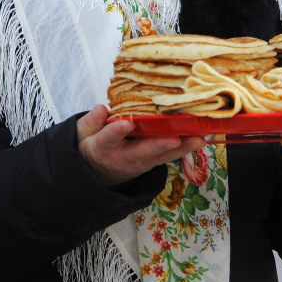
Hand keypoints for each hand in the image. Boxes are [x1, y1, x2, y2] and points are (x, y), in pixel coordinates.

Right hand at [77, 105, 205, 186]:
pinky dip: (185, 148)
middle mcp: (124, 157)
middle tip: (174, 139)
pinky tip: (200, 138)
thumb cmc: (92, 146)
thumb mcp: (82, 134)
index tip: (125, 123)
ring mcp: (141, 162)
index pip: (109, 138)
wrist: (98, 173)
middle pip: (142, 151)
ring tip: (199, 138)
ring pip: (162, 155)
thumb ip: (91, 122)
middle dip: (159, 145)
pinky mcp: (152, 161)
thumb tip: (101, 109)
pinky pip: (169, 156)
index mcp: (103, 148)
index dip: (117, 131)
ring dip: (181, 147)